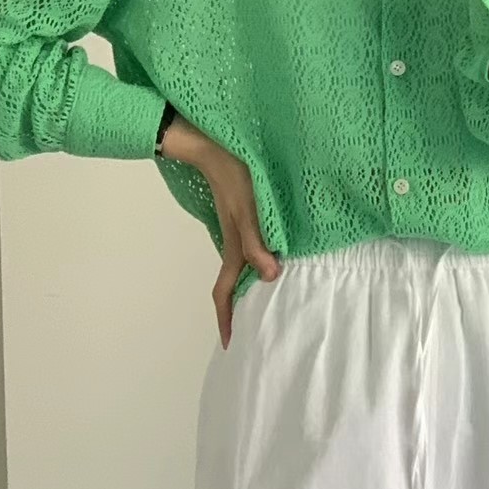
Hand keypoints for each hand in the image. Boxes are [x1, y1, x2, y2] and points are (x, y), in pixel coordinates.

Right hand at [160, 114, 280, 348]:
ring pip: (241, 267)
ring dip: (248, 286)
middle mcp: (234, 243)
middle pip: (232, 285)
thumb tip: (271, 276)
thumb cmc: (235, 178)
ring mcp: (237, 230)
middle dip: (238, 309)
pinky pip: (248, 248)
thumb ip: (257, 243)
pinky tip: (271, 259)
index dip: (226, 318)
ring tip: (263, 301)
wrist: (216, 146)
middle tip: (252, 328)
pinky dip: (256, 262)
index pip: (224, 292)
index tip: (230, 343)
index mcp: (233, 248)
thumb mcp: (249, 211)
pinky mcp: (243, 215)